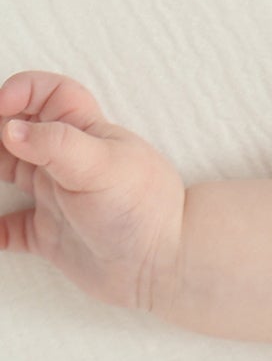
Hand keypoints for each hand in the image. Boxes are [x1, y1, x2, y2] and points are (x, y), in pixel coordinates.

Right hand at [0, 72, 186, 313]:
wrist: (166, 270)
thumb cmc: (144, 210)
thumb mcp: (103, 166)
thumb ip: (56, 144)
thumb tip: (10, 128)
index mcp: (84, 134)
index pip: (49, 94)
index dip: (21, 91)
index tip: (1, 109)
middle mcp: (65, 161)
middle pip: (13, 131)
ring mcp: (54, 198)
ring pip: (4, 174)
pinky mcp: (48, 235)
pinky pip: (7, 228)